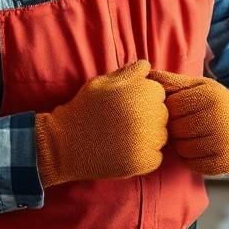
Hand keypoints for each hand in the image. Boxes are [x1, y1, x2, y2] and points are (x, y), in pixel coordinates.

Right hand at [34, 60, 167, 186]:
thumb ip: (129, 72)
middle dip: (147, 117)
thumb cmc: (85, 109)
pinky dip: (144, 156)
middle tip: (122, 123)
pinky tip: (123, 152)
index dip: (142, 98)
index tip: (125, 106)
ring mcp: (149, 140)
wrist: (66, 144)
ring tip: (122, 138)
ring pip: (161, 136)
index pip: (158, 93)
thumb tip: (147, 66)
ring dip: (147, 137)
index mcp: (143, 92)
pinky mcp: (145, 162)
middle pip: (162, 115)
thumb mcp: (103, 82)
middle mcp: (150, 115)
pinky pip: (156, 157)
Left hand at [148, 69, 228, 175]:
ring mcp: (224, 144)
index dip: (169, 111)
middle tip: (182, 126)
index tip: (176, 111)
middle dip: (174, 129)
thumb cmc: (216, 105)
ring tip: (189, 136)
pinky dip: (190, 158)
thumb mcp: (199, 87)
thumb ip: (172, 82)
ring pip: (182, 148)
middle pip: (176, 129)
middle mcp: (220, 120)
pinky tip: (197, 148)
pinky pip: (192, 164)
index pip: (172, 107)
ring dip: (180, 144)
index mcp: (211, 97)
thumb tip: (145, 73)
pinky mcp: (224, 164)